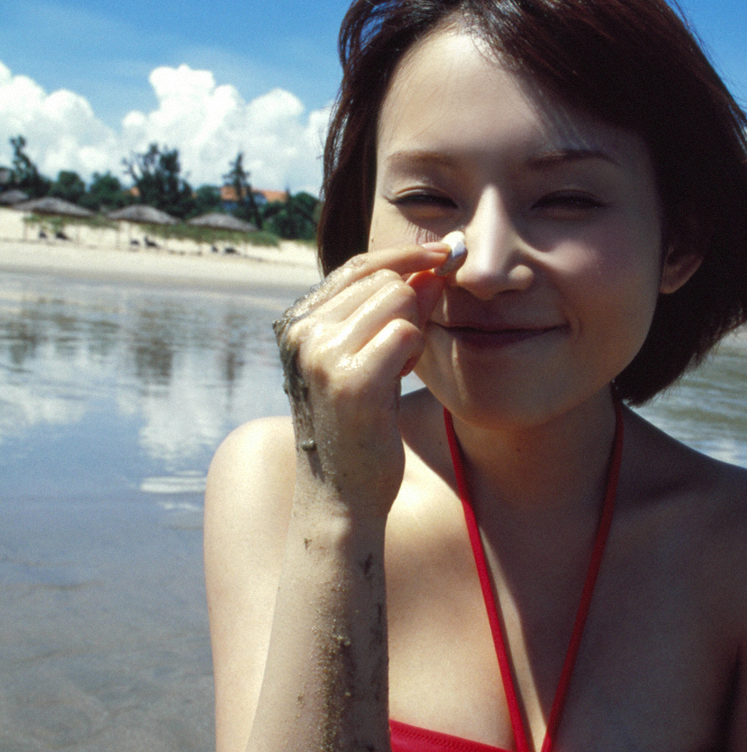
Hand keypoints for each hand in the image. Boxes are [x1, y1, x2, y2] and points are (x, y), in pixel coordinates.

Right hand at [273, 244, 449, 514]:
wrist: (341, 497)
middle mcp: (302, 333)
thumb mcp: (364, 361)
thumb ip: (389, 313)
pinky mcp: (352, 380)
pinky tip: (399, 381)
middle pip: (385, 279)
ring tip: (394, 372)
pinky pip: (408, 333)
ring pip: (399, 299)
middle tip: (400, 357)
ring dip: (412, 332)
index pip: (357, 266)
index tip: (444, 254)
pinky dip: (414, 353)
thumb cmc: (358, 430)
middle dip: (410, 308)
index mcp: (297, 324)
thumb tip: (432, 268)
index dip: (404, 256)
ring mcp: (323, 354)